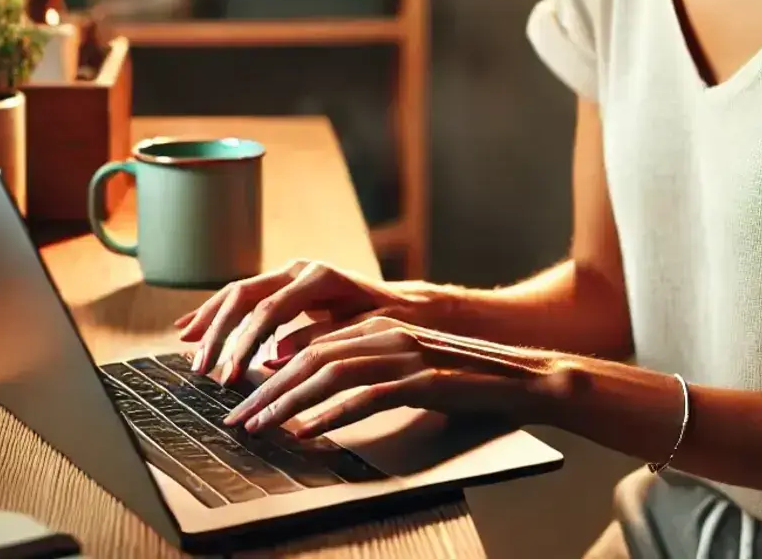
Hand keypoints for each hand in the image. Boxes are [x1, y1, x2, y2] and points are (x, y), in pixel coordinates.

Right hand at [172, 260, 432, 382]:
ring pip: (239, 292)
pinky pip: (244, 296)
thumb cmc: (389, 321)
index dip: (245, 344)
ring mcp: (290, 273)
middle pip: (245, 296)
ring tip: (187, 347)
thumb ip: (319, 340)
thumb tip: (274, 358)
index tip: (229, 377)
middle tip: (201, 368)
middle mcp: (300, 269)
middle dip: (219, 333)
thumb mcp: (361, 332)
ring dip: (211, 320)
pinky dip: (217, 312)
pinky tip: (192, 326)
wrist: (405, 305)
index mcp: (320, 278)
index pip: (269, 311)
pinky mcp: (284, 284)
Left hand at [220, 315, 572, 439]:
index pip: (312, 344)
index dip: (272, 369)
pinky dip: (330, 415)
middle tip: (237, 418)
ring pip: (328, 372)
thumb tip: (318, 406)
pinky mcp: (422, 379)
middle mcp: (388, 333)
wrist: (524, 380)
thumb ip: (369, 378)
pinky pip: (365, 397)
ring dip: (287, 402)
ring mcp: (405, 354)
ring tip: (259, 428)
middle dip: (266, 389)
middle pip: (309, 356)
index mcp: (381, 327)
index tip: (245, 396)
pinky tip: (306, 434)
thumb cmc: (468, 384)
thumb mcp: (410, 373)